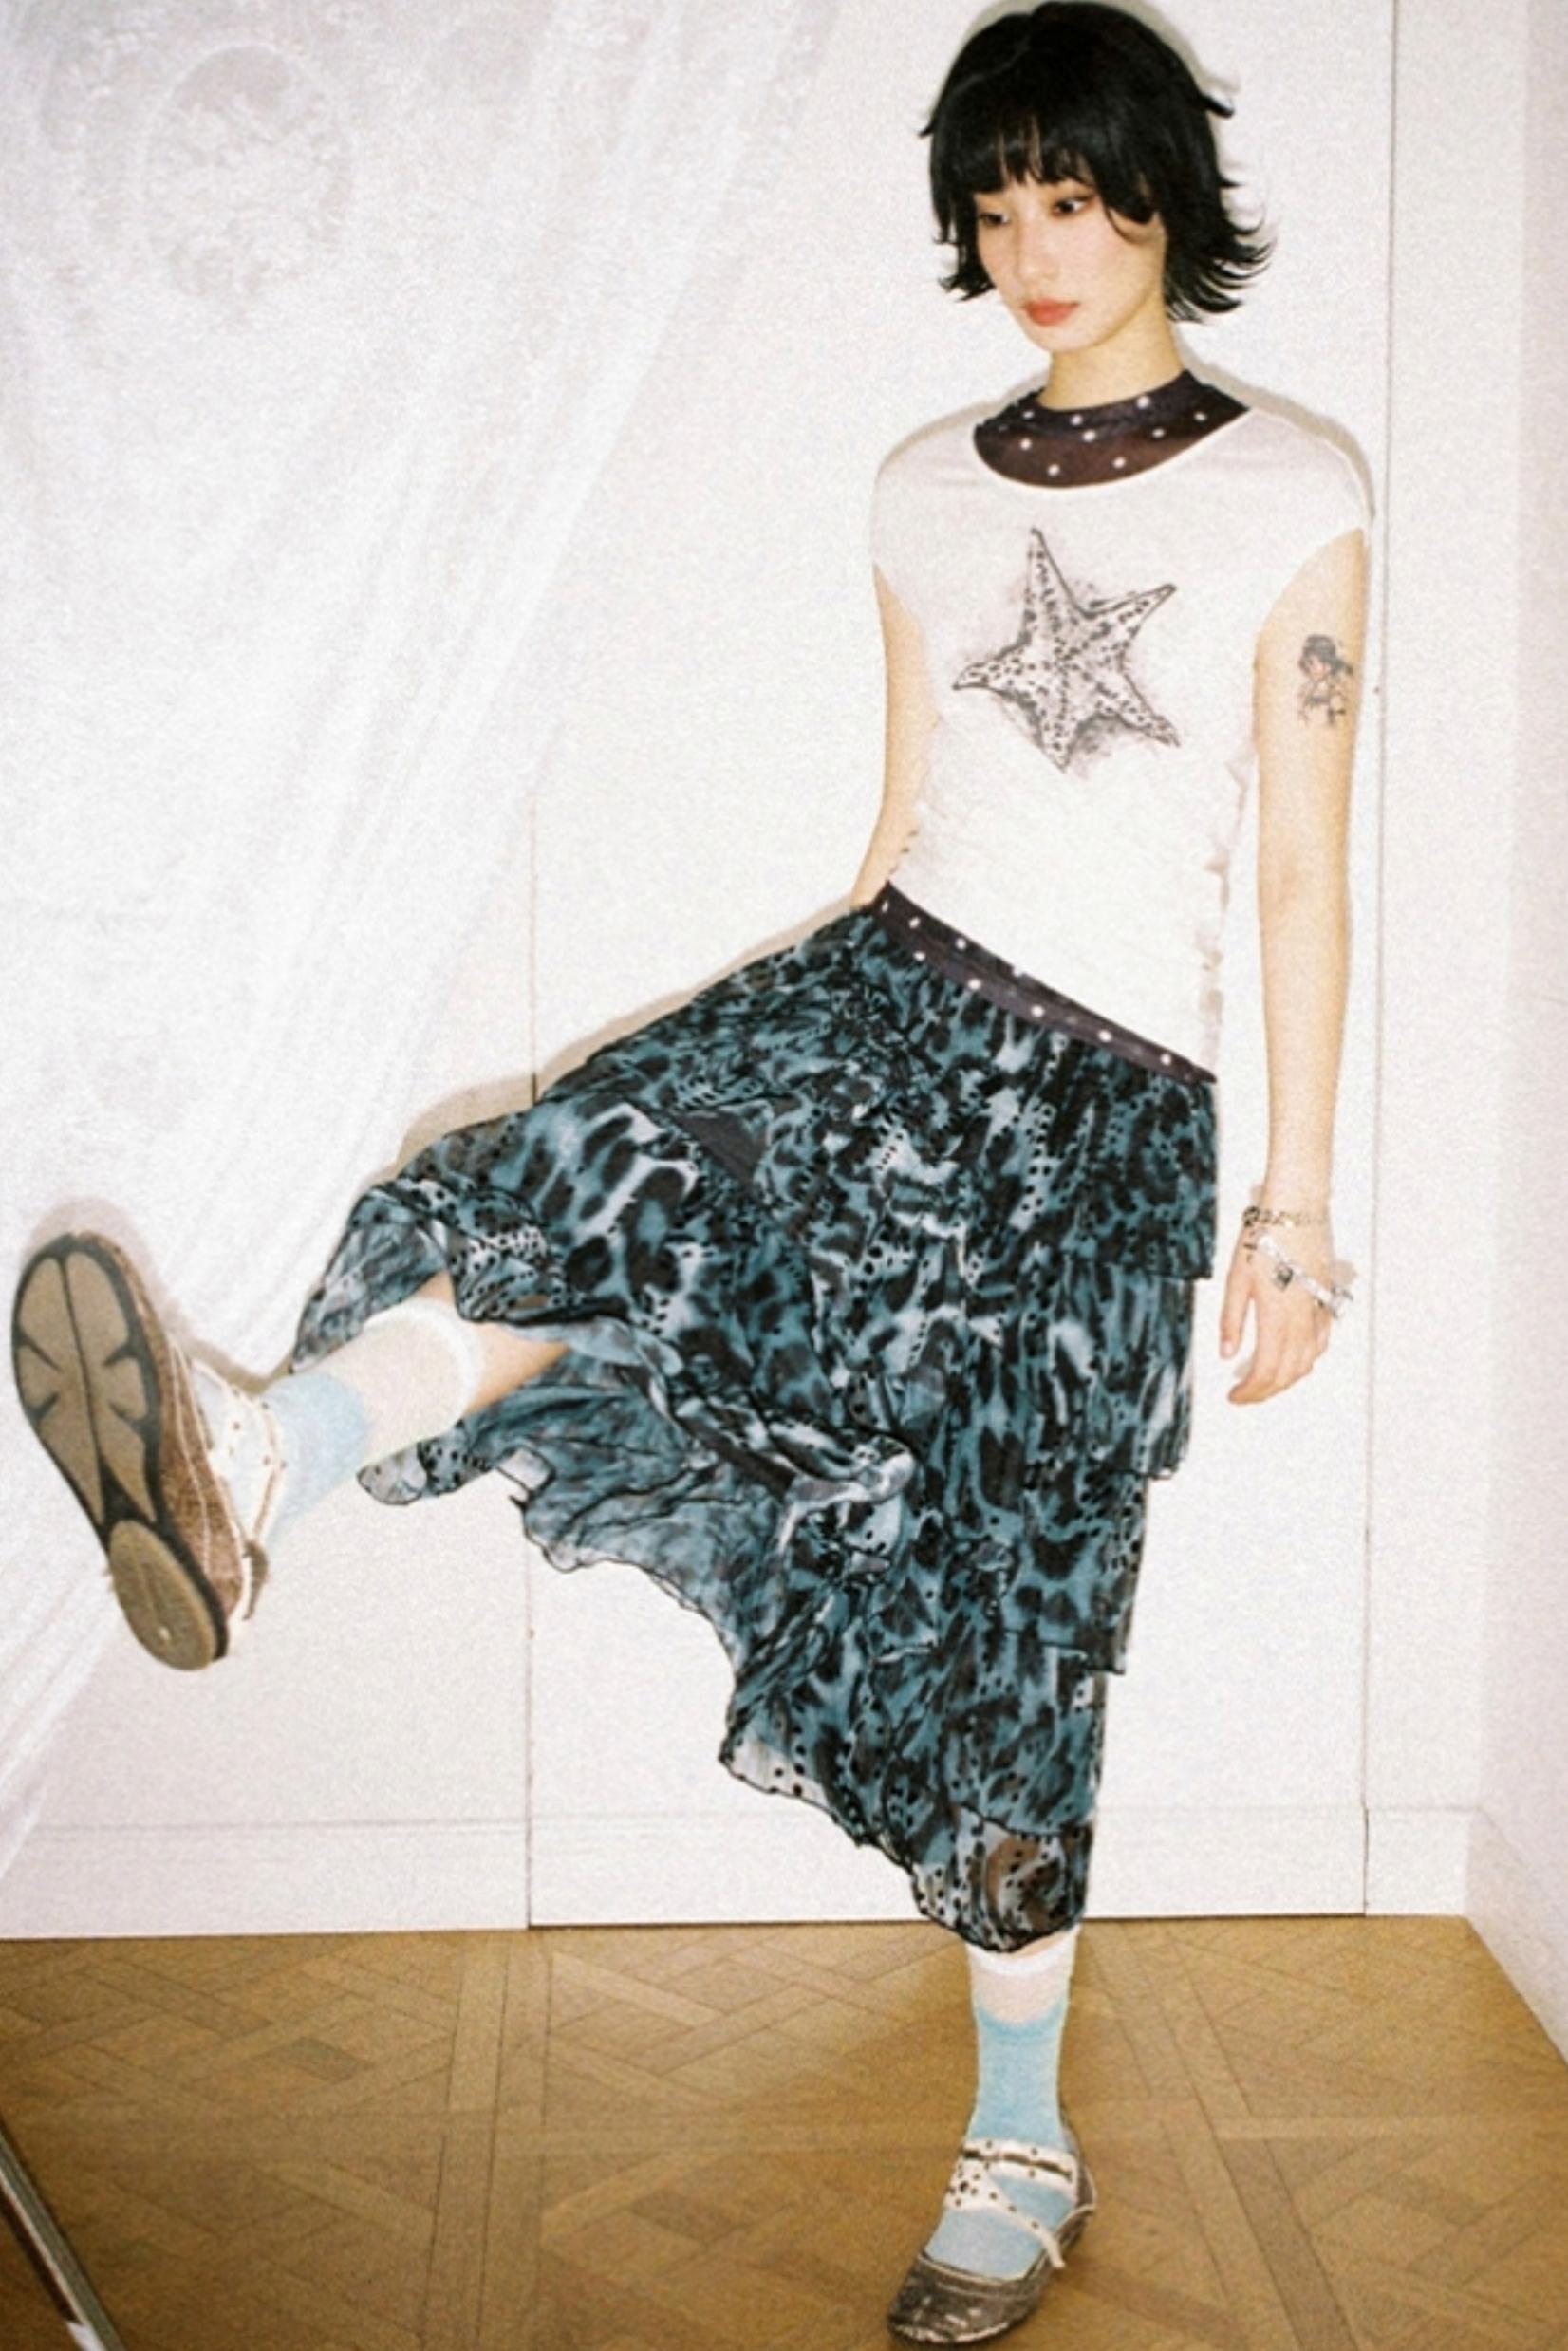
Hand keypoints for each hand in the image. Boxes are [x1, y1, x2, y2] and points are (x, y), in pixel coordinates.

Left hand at [1219, 1221, 1336, 1403]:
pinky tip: (1294, 1358)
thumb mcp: (1236, 1278)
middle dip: (1266, 1391)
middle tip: (1245, 1394)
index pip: (1266, 1371)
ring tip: (1265, 1380)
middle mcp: (1302, 1320)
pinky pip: (1321, 1341)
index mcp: (1276, 1318)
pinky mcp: (1325, 1300)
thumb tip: (1227, 1354)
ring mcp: (1318, 1311)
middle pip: (1288, 1373)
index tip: (1234, 1396)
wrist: (1297, 1208)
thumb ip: (1231, 1320)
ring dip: (1287, 1378)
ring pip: (1308, 1361)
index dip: (1250, 1391)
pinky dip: (1307, 1359)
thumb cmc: (1264, 1236)